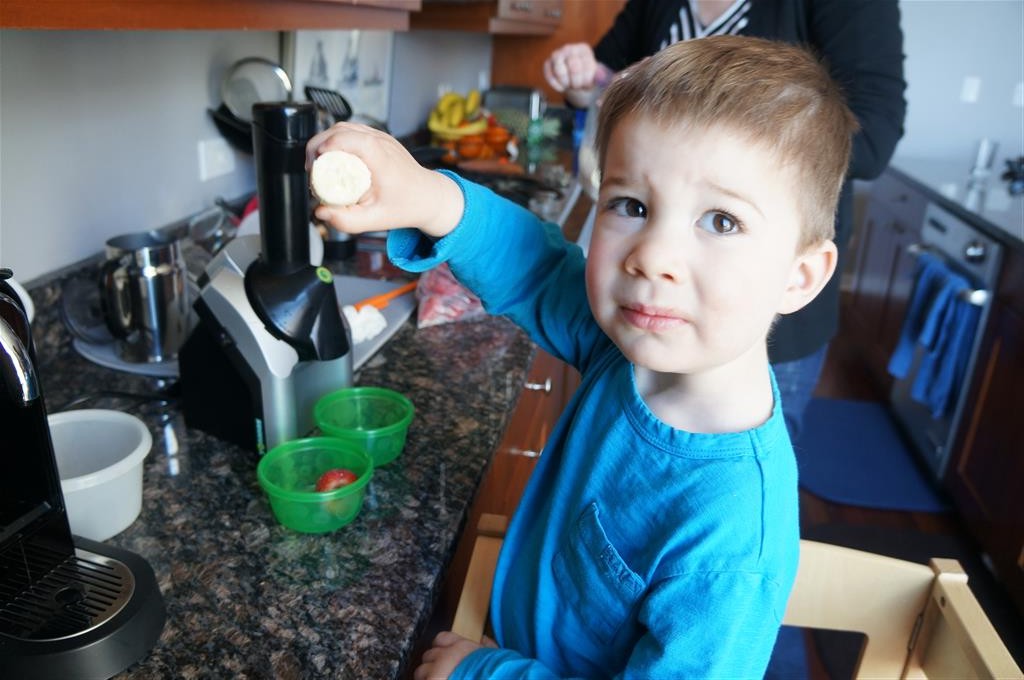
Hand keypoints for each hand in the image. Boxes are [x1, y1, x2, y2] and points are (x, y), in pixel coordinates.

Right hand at [305, 122, 464, 239]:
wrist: (430, 197)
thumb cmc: (407, 206)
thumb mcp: (376, 220)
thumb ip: (347, 221)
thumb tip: (320, 213)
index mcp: (381, 157)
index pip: (348, 137)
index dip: (325, 146)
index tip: (315, 165)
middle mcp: (381, 141)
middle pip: (340, 129)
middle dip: (318, 145)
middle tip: (312, 170)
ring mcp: (381, 137)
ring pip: (344, 127)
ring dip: (325, 141)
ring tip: (318, 165)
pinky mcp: (379, 138)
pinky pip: (352, 131)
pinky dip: (337, 141)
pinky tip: (332, 158)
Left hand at [413, 631, 493, 679]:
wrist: (495, 678)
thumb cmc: (496, 672)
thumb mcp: (496, 657)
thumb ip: (487, 647)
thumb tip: (483, 639)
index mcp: (462, 647)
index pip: (441, 638)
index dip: (442, 648)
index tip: (445, 657)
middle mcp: (447, 656)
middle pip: (429, 654)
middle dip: (433, 665)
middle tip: (441, 675)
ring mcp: (437, 671)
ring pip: (421, 671)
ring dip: (427, 677)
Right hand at [542, 43, 612, 107]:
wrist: (576, 77)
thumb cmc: (588, 78)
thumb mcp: (599, 79)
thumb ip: (602, 87)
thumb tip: (600, 102)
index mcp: (584, 50)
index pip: (588, 66)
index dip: (588, 81)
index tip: (588, 84)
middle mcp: (569, 48)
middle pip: (574, 68)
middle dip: (577, 83)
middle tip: (578, 86)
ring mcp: (557, 55)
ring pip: (560, 71)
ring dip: (566, 83)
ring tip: (570, 85)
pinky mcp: (547, 63)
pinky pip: (549, 76)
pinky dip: (556, 85)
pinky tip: (562, 87)